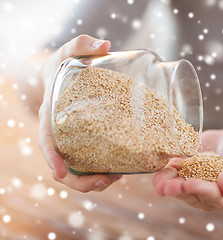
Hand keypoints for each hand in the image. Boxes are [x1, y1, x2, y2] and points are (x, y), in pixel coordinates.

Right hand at [38, 35, 121, 191]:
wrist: (63, 76)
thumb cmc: (64, 66)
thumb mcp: (69, 52)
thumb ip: (81, 44)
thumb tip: (104, 44)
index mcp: (50, 116)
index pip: (46, 141)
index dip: (51, 159)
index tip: (60, 173)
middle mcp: (59, 134)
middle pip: (62, 168)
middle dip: (81, 181)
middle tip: (106, 180)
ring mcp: (72, 142)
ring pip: (78, 172)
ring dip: (96, 181)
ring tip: (118, 176)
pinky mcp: (85, 143)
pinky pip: (90, 164)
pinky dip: (103, 172)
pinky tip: (121, 169)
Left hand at [153, 130, 222, 211]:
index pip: (214, 196)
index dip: (201, 190)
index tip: (189, 183)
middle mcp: (210, 195)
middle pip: (193, 195)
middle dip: (178, 190)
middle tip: (165, 186)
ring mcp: (196, 186)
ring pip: (180, 189)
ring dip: (168, 185)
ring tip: (157, 182)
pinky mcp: (186, 175)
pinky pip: (175, 177)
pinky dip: (165, 174)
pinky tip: (157, 172)